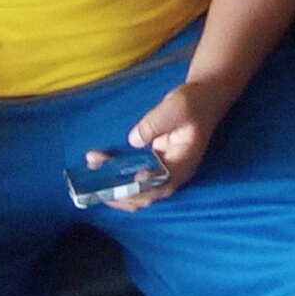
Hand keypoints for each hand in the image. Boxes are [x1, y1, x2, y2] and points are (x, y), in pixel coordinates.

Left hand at [106, 77, 233, 209]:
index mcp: (183, 164)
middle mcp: (173, 175)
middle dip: (119, 192)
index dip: (141, 187)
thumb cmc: (193, 102)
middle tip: (95, 183)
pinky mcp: (153, 167)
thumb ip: (156, 123)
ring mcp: (163, 173)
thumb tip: (134, 140)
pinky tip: (99, 166)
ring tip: (91, 173)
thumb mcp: (176, 106)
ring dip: (113, 188)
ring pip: (136, 192)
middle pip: (145, 196)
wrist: (203, 99)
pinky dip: (116, 178)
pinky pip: (134, 181)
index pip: (161, 184)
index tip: (123, 179)